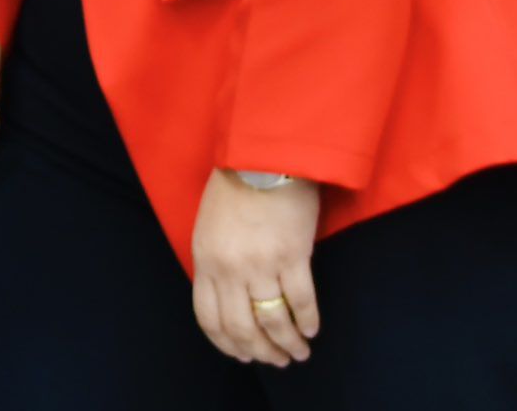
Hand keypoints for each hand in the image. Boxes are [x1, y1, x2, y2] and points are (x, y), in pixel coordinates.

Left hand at [190, 169, 322, 367]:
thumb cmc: (234, 186)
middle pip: (242, 328)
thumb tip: (228, 298)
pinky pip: (302, 301)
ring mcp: (262, 264)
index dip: (227, 344)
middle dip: (260, 352)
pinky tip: (312, 330)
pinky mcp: (293, 256)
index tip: (243, 354)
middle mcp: (230, 269)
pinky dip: (308, 321)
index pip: (209, 318)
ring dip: (287, 344)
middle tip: (276, 361)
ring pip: (273, 321)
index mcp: (205, 261)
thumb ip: (214, 263)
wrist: (263, 155)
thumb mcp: (208, 226)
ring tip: (298, 353)